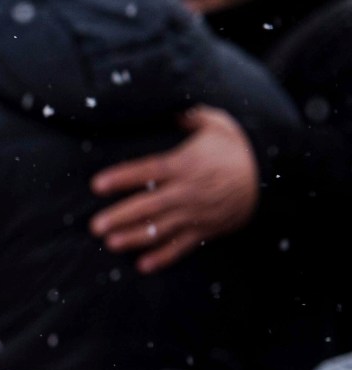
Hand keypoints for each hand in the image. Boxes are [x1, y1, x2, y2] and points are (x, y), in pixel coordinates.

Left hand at [89, 106, 257, 273]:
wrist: (273, 173)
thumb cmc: (238, 145)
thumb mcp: (215, 123)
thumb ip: (187, 117)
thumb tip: (163, 104)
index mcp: (186, 164)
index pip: (147, 171)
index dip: (121, 178)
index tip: (96, 185)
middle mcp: (189, 190)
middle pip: (149, 205)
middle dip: (120, 216)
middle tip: (95, 226)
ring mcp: (198, 212)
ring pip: (162, 228)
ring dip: (135, 238)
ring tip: (111, 244)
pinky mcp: (208, 228)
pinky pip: (184, 246)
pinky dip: (164, 257)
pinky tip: (144, 266)